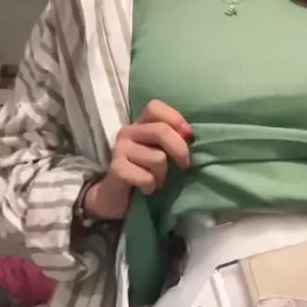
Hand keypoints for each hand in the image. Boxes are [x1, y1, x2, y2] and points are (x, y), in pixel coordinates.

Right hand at [84, 100, 192, 219]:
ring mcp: (120, 149)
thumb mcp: (160, 152)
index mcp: (140, 124)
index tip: (189, 137)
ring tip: (156, 180)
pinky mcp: (116, 169)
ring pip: (158, 158)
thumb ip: (172, 140)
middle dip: (179, 150)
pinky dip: (151, 186)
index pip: (154, 107)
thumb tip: (190, 137)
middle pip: (161, 131)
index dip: (175, 119)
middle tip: (184, 166)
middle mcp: (127, 132)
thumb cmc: (144, 173)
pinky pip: (146, 177)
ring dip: (162, 175)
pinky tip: (145, 189)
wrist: (115, 199)